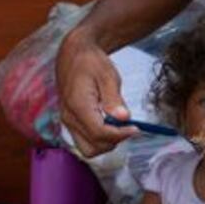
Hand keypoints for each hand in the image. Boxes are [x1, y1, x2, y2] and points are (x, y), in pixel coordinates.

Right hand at [55, 31, 136, 157]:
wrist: (73, 54)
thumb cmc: (91, 62)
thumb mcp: (107, 75)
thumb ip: (114, 98)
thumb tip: (124, 118)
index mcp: (78, 105)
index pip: (100, 133)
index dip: (120, 134)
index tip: (136, 128)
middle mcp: (69, 118)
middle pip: (93, 147)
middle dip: (114, 141)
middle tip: (128, 127)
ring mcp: (68, 122)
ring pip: (88, 149)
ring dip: (106, 143)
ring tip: (118, 125)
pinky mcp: (70, 123)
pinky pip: (85, 141)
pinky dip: (99, 139)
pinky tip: (110, 123)